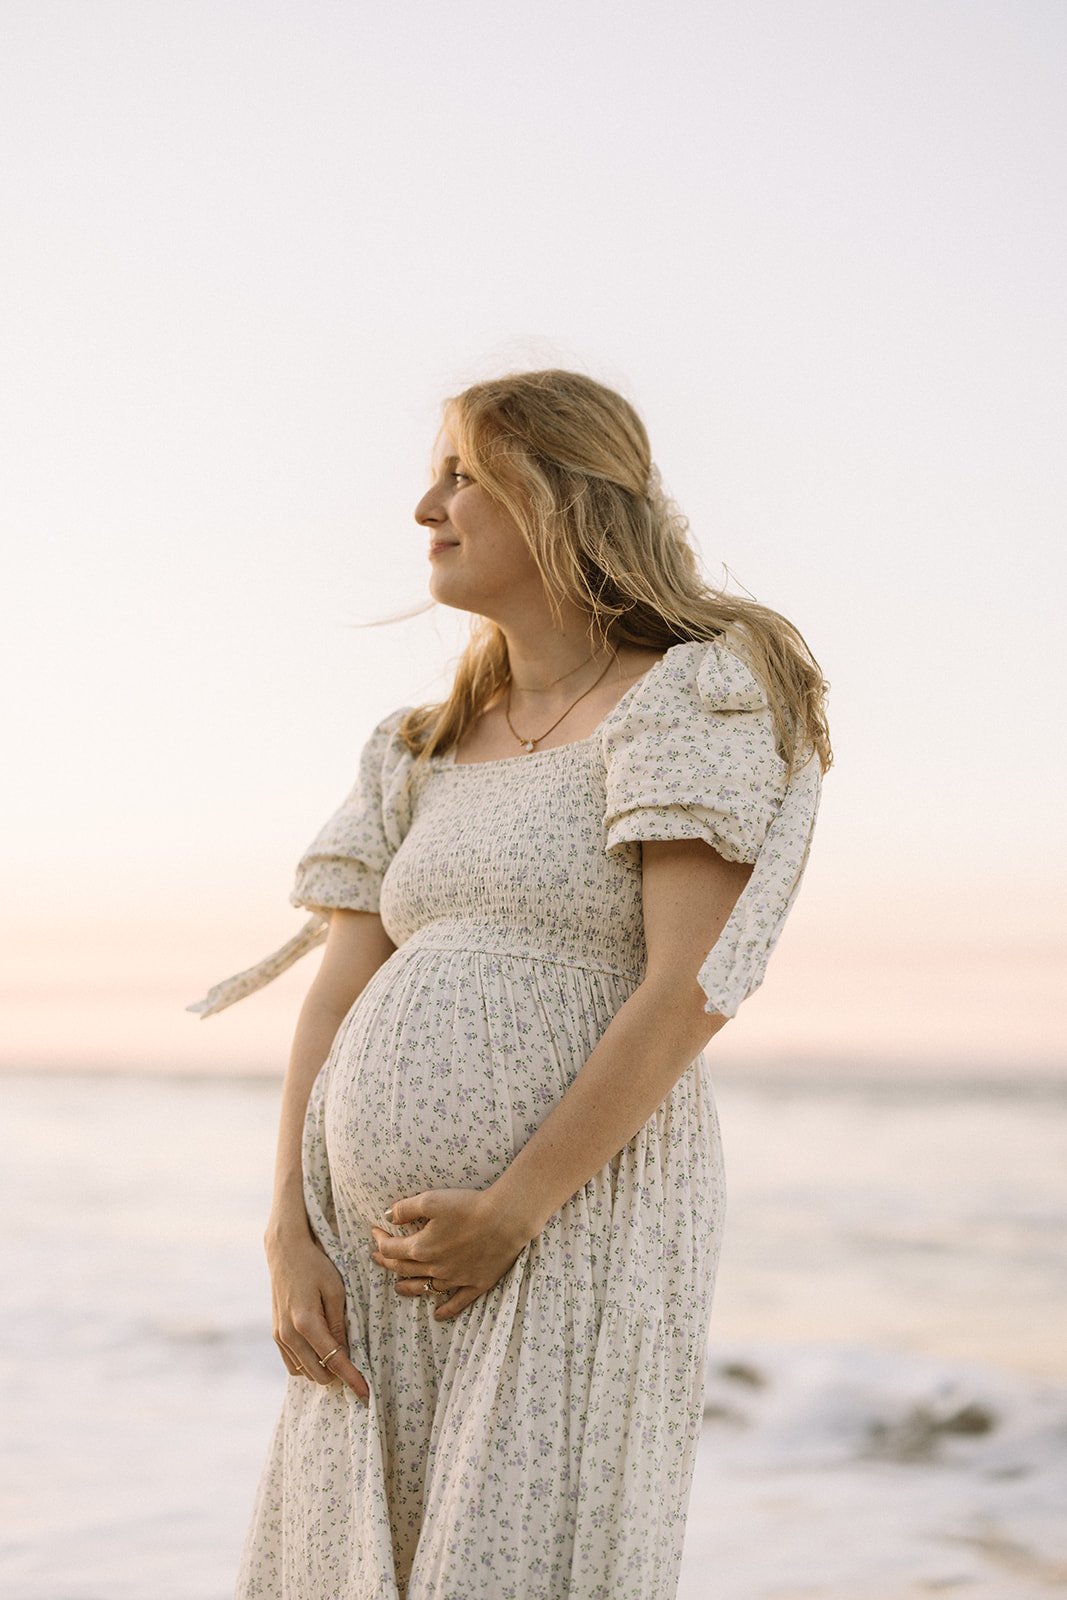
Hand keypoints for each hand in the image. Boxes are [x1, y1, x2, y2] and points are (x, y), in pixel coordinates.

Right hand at [264, 1227, 370, 1404]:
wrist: (285, 1251)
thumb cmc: (315, 1265)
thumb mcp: (335, 1290)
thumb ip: (339, 1324)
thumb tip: (343, 1352)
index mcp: (306, 1323)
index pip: (333, 1360)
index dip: (351, 1378)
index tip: (365, 1394)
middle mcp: (288, 1334)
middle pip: (318, 1373)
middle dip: (338, 1375)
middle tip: (356, 1367)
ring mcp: (279, 1336)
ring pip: (303, 1372)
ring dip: (321, 1370)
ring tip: (339, 1356)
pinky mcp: (275, 1333)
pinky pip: (292, 1363)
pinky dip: (307, 1363)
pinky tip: (320, 1351)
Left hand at [370, 1188, 531, 1320]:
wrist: (506, 1219)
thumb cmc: (469, 1206)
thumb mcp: (431, 1199)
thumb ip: (405, 1209)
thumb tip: (387, 1217)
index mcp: (422, 1248)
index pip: (391, 1249)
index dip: (379, 1240)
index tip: (374, 1230)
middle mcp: (435, 1268)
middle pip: (403, 1269)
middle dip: (386, 1263)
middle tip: (377, 1257)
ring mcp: (455, 1279)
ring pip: (424, 1288)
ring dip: (408, 1288)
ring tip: (397, 1287)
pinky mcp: (476, 1283)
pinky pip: (457, 1303)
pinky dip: (446, 1310)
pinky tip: (438, 1315)